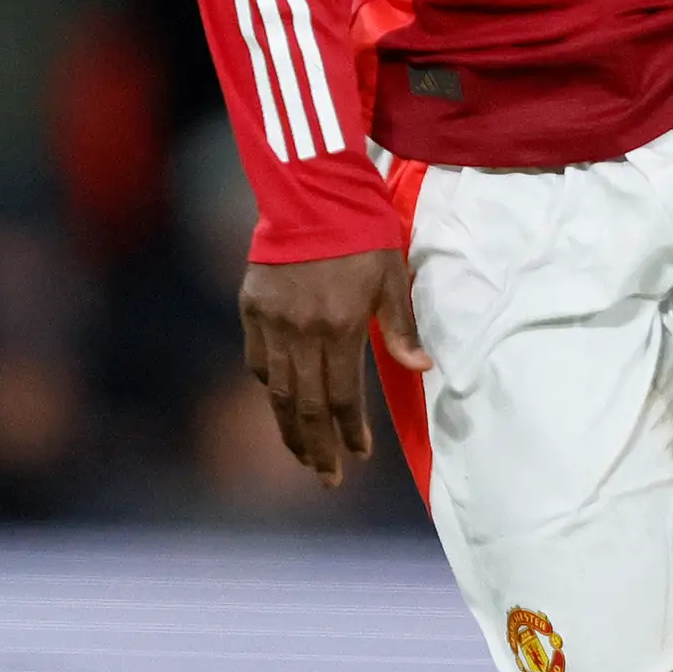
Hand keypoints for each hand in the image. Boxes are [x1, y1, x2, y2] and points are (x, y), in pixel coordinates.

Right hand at [237, 248, 428, 486]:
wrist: (311, 193)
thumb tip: (421, 368)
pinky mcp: (250, 309)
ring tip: (302, 454)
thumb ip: (401, 328)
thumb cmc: (362, 233)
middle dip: (317, 447)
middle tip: (327, 478)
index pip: (343, 396)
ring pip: (276, 391)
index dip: (350, 431)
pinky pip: (257, 361)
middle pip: (305, 406)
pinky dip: (269, 387)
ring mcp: (271, 323)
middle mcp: (301, 333)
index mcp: (340, 328)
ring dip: (289, 429)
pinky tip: (280, 402)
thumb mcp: (391, 277)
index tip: (358, 455)